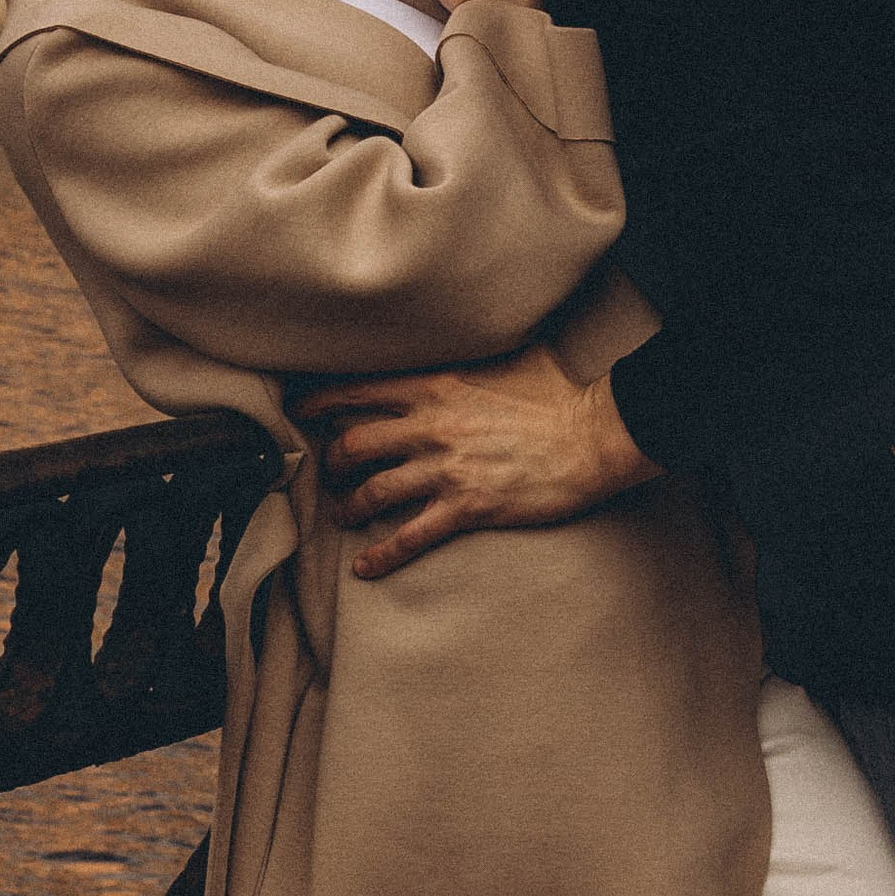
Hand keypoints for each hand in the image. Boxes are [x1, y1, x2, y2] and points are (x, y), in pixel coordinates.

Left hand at [293, 346, 656, 575]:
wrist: (594, 439)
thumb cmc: (561, 397)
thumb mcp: (516, 356)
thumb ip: (483, 350)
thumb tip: (483, 328)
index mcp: (438, 386)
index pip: (360, 392)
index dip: (321, 404)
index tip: (301, 411)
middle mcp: (432, 427)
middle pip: (354, 444)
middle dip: (331, 461)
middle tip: (329, 470)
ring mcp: (447, 470)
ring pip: (373, 492)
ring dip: (349, 506)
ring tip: (343, 514)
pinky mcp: (466, 508)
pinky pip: (409, 536)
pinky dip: (382, 556)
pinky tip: (365, 568)